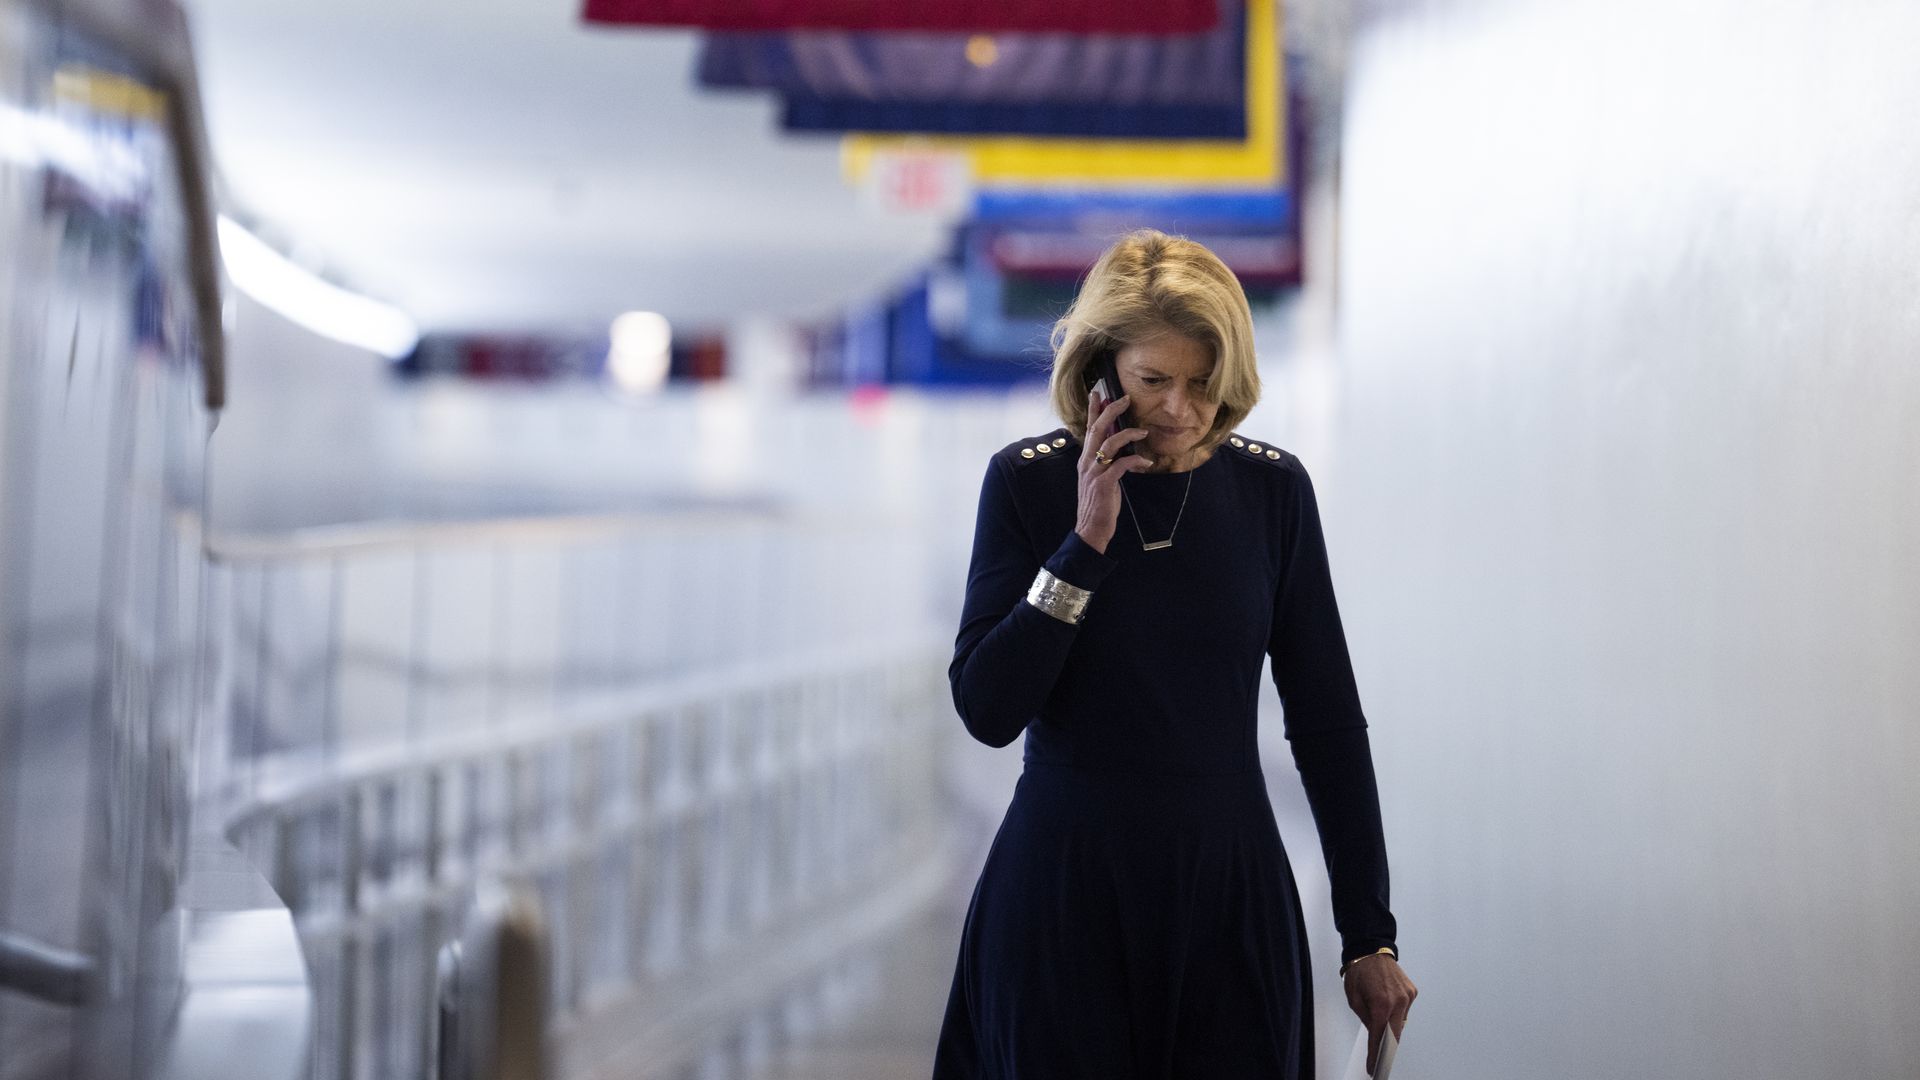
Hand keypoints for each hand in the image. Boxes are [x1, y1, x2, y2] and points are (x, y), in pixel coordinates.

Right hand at [1074, 389, 1151, 552]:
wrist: (1091, 529)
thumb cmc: (1099, 504)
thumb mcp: (1101, 479)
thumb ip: (1107, 462)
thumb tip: (1121, 448)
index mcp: (1085, 460)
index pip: (1088, 429)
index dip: (1093, 410)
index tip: (1098, 393)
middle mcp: (1087, 463)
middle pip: (1097, 429)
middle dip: (1111, 411)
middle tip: (1125, 399)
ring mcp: (1094, 473)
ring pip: (1109, 443)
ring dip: (1128, 434)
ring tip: (1143, 431)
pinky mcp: (1104, 484)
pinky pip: (1121, 465)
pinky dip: (1135, 461)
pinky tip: (1146, 463)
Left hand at [1345, 954, 1416, 1074]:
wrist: (1371, 950)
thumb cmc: (1359, 972)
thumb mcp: (1354, 999)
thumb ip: (1366, 1018)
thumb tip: (1375, 1032)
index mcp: (1380, 1003)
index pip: (1379, 1036)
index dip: (1375, 1053)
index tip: (1373, 1066)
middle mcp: (1398, 1001)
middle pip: (1395, 1033)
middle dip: (1387, 1044)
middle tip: (1380, 1055)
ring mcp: (1407, 996)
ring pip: (1401, 1021)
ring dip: (1391, 1024)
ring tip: (1380, 1018)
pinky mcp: (1412, 991)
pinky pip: (1405, 1009)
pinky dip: (1397, 1011)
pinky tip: (1388, 1003)